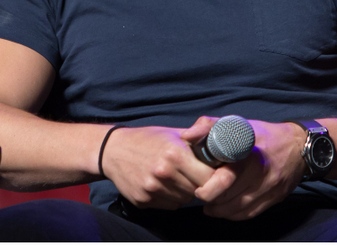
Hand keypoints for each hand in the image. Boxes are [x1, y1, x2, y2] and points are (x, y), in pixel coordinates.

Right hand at [101, 123, 215, 209]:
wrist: (113, 150)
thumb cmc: (149, 139)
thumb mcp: (176, 132)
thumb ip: (200, 138)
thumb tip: (223, 144)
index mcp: (176, 154)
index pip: (209, 177)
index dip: (215, 174)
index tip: (214, 170)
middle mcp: (164, 173)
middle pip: (198, 190)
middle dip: (201, 183)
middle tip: (196, 172)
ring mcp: (152, 189)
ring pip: (185, 199)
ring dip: (187, 190)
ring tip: (178, 176)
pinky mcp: (143, 201)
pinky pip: (170, 205)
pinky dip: (173, 197)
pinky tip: (165, 183)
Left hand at [180, 117, 306, 220]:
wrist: (299, 146)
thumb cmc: (263, 135)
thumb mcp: (238, 123)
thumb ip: (210, 126)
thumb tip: (187, 136)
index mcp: (248, 152)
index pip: (224, 178)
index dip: (208, 187)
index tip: (200, 186)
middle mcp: (260, 171)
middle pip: (227, 196)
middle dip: (210, 198)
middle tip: (202, 192)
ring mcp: (269, 186)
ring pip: (235, 209)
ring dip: (219, 209)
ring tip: (211, 202)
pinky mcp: (275, 197)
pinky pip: (248, 214)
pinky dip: (233, 214)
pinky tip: (225, 207)